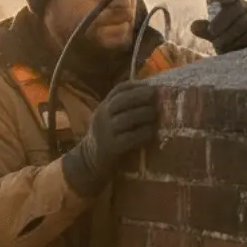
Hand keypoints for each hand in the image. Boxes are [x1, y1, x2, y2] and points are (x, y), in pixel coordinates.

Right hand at [62, 80, 157, 196]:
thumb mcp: (109, 118)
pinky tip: (151, 132)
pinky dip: (143, 133)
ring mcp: (105, 132)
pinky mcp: (111, 147)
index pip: (118, 90)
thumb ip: (124, 107)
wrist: (89, 160)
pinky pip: (129, 138)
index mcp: (103, 107)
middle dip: (140, 96)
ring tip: (157, 114)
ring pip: (126, 118)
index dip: (135, 86)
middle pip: (121, 101)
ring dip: (144, 114)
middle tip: (156, 96)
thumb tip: (152, 95)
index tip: (150, 85)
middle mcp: (102, 116)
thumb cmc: (107, 136)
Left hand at [191, 0, 246, 53]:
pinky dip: (240, 44)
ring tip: (222, 45)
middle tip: (212, 31)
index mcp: (232, 5)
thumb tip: (194, 26)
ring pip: (243, 24)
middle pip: (236, 8)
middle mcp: (246, 10)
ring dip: (228, 36)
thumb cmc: (227, 39)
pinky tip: (235, 50)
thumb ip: (203, 29)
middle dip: (222, 20)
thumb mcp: (213, 34)